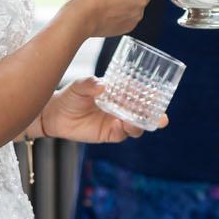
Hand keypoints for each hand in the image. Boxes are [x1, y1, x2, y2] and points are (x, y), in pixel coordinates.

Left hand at [36, 77, 164, 143]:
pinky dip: (123, 131)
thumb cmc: (71, 95)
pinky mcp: (108, 134)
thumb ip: (89, 84)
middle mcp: (121, 107)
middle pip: (144, 113)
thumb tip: (102, 85)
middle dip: (155, 116)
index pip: (140, 93)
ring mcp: (116, 121)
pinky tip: (119, 125)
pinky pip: (120, 134)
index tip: (160, 96)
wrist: (56, 114)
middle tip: (163, 119)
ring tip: (135, 122)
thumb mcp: (79, 86)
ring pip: (135, 126)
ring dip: (139, 125)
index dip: (152, 95)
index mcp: (120, 92)